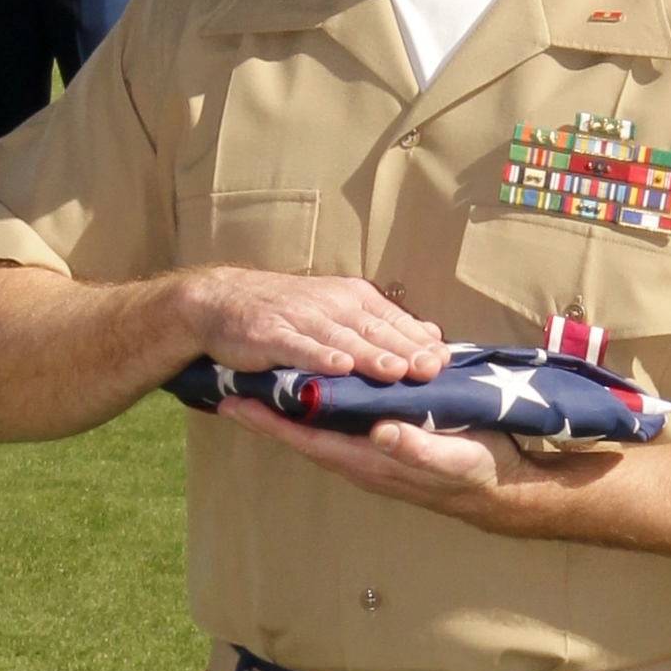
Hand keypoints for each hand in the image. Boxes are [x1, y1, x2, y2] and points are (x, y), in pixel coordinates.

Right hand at [179, 266, 447, 382]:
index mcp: (352, 297)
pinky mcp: (272, 335)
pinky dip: (320, 357)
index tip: (446, 361)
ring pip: (342, 339)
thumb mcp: (338, 308)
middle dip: (405, 350)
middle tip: (432, 370)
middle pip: (374, 329)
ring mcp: (302, 318)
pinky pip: (300, 347)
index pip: (393, 319)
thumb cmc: (288, 310)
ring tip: (396, 372)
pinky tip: (338, 369)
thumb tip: (431, 335)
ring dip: (370, 355)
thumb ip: (381, 324)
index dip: (419, 340)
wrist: (224, 300)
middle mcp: (331, 304)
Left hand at [219, 396, 577, 534]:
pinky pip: (346, 419)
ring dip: (292, 405)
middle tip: (233, 382)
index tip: (234, 402)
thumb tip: (377, 433)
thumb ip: (414, 447)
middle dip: (268, 410)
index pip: (309, 438)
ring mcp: (375, 449)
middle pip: (304, 432)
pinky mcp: (390, 439)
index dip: (271, 421)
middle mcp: (364, 456)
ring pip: (322, 426)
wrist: (506, 488)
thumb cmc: (479, 471)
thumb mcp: (451, 457)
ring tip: (265, 378)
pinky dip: (326, 400)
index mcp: (371, 459)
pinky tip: (321, 383)